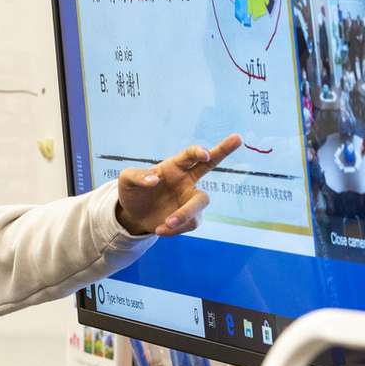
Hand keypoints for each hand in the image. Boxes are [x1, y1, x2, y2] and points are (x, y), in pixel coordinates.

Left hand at [115, 134, 241, 236]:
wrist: (133, 215)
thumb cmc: (133, 192)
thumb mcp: (127, 181)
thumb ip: (138, 176)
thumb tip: (155, 179)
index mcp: (173, 166)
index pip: (189, 156)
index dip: (198, 153)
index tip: (205, 154)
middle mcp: (186, 180)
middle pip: (209, 165)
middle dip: (223, 150)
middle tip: (237, 137)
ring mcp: (189, 198)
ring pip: (200, 203)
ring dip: (186, 214)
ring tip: (167, 223)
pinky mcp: (189, 217)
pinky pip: (191, 223)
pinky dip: (176, 228)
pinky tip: (160, 229)